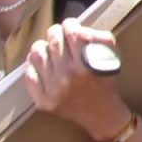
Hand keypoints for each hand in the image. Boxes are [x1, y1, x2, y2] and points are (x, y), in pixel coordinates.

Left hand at [25, 19, 131, 141]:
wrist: (101, 116)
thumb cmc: (106, 84)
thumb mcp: (112, 59)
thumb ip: (100, 39)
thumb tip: (80, 28)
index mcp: (86, 65)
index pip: (72, 33)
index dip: (71, 25)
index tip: (71, 26)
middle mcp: (68, 76)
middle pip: (54, 41)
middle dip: (57, 32)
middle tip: (60, 34)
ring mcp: (52, 89)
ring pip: (37, 54)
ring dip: (43, 47)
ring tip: (49, 49)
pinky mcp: (42, 100)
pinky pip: (29, 74)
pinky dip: (33, 65)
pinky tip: (41, 64)